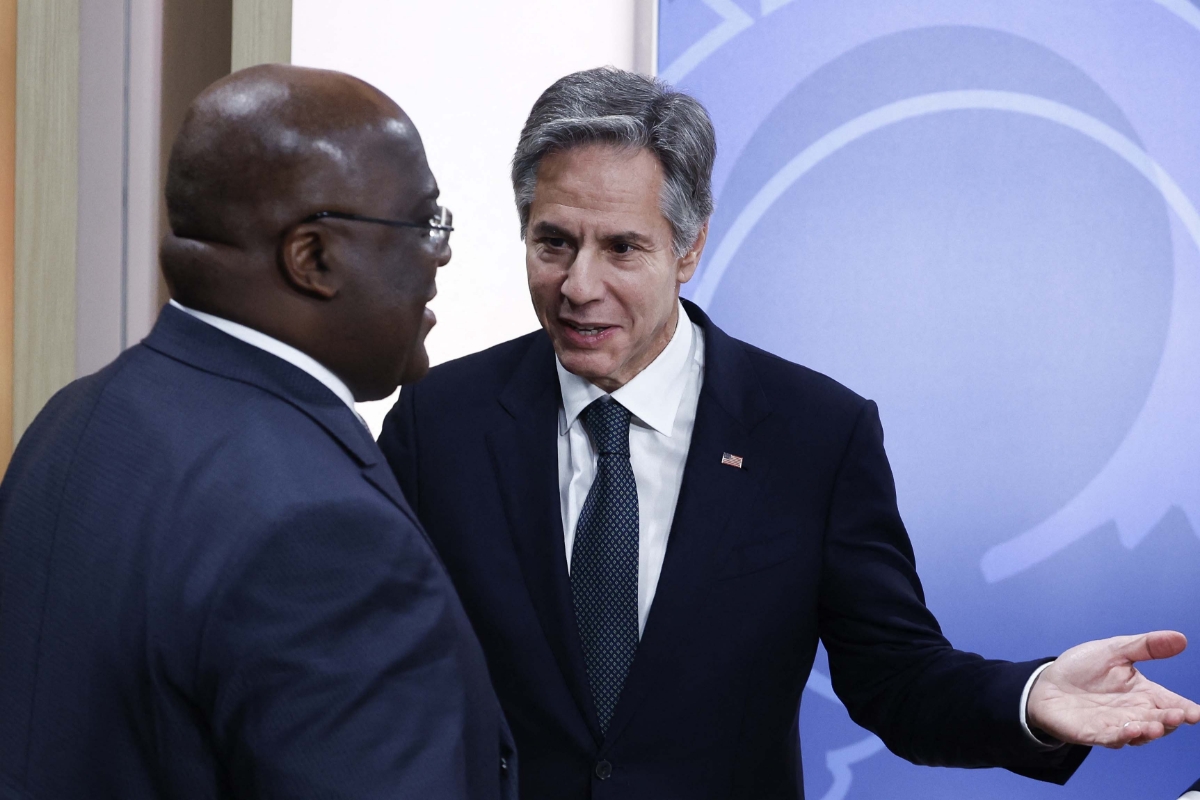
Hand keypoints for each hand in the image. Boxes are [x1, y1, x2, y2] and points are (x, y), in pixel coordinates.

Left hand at [1027, 631, 1199, 748]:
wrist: (1046, 683)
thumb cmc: (1082, 668)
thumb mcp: (1114, 650)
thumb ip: (1146, 647)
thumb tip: (1181, 638)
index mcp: (1143, 693)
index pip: (1170, 703)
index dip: (1185, 710)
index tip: (1196, 713)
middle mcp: (1133, 712)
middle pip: (1159, 721)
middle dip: (1170, 720)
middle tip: (1178, 716)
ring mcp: (1114, 725)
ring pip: (1138, 734)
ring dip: (1148, 731)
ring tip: (1155, 726)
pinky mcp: (1093, 733)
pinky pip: (1110, 738)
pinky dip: (1121, 736)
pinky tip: (1130, 730)